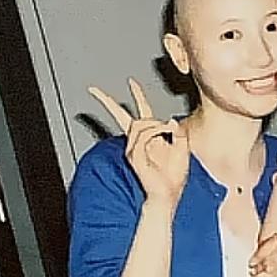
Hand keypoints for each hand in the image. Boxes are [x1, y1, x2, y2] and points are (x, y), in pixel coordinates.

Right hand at [88, 79, 189, 207]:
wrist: (169, 194)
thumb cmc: (174, 175)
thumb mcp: (183, 148)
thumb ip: (177, 132)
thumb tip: (170, 120)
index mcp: (150, 136)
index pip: (141, 111)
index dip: (137, 95)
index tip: (131, 82)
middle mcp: (138, 140)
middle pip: (120, 115)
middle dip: (106, 102)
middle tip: (93, 90)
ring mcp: (133, 147)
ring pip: (139, 123)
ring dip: (155, 122)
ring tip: (168, 129)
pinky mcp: (133, 155)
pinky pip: (143, 136)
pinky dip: (156, 131)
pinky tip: (164, 132)